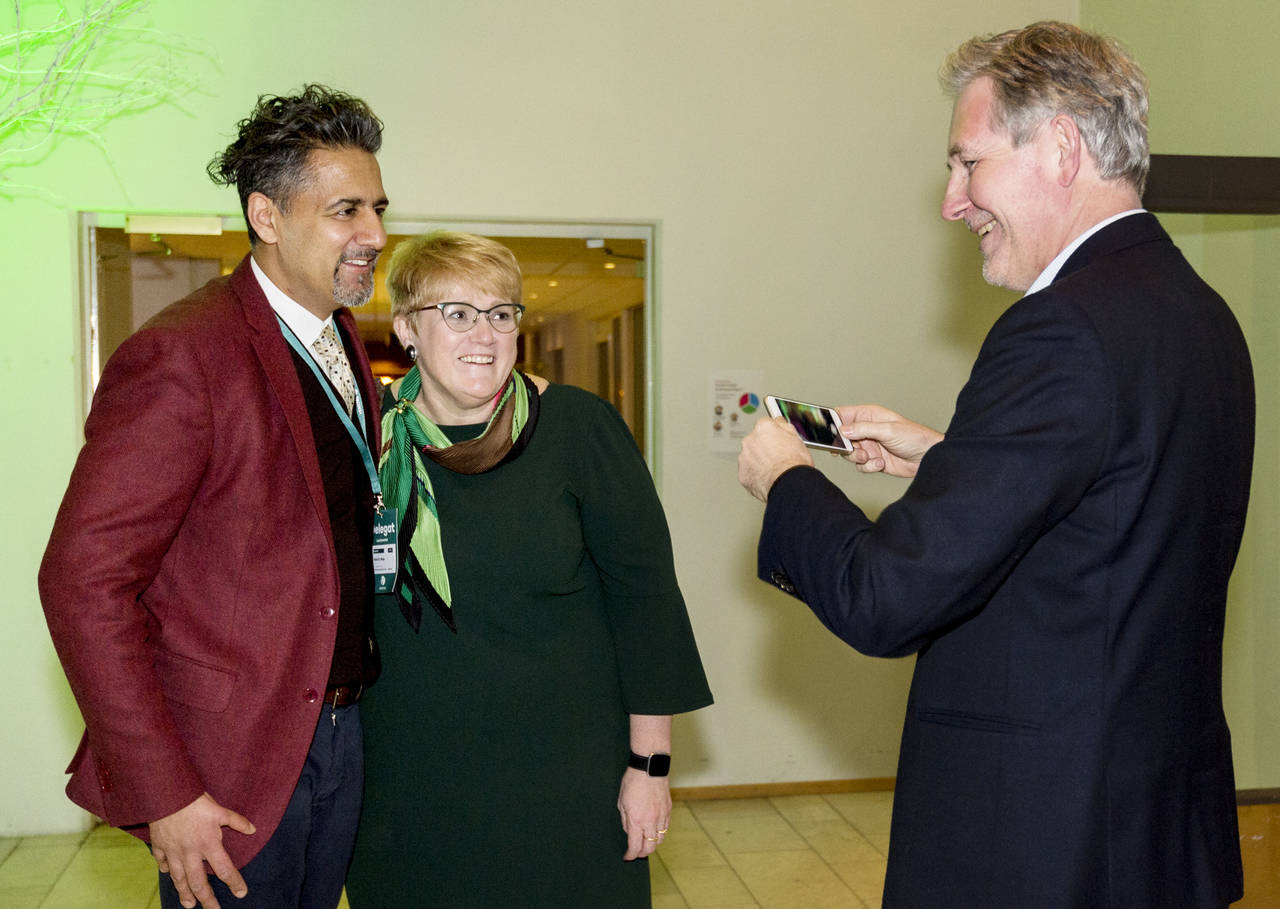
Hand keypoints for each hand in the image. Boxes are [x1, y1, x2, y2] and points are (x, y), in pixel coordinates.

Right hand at [149, 793, 255, 908]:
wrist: (166, 794)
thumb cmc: (195, 801)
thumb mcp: (220, 809)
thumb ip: (236, 821)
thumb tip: (252, 829)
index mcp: (208, 844)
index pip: (224, 869)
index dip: (234, 882)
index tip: (241, 893)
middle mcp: (190, 853)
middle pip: (199, 882)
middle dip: (207, 899)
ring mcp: (173, 852)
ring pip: (179, 879)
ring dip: (185, 893)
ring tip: (189, 905)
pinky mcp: (159, 847)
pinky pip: (163, 862)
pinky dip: (166, 870)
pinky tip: (169, 875)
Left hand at [617, 769, 671, 859]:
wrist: (649, 768)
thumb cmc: (633, 782)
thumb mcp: (622, 802)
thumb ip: (625, 820)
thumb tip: (629, 832)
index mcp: (636, 820)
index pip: (634, 846)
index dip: (630, 855)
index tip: (627, 857)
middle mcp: (650, 821)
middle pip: (649, 848)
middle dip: (641, 854)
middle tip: (636, 852)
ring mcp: (661, 817)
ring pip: (659, 840)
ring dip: (651, 845)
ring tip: (645, 843)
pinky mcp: (668, 811)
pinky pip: (665, 829)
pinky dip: (659, 834)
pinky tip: (654, 832)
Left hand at [738, 416, 814, 501]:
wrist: (788, 484)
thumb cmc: (794, 463)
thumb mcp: (796, 438)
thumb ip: (784, 426)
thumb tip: (778, 421)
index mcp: (763, 428)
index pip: (765, 425)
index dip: (773, 434)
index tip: (777, 441)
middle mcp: (749, 440)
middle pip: (755, 441)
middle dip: (764, 448)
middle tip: (777, 458)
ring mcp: (744, 458)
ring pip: (750, 457)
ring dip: (759, 462)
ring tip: (774, 470)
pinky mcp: (743, 474)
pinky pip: (748, 472)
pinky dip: (756, 475)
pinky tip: (767, 478)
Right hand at [836, 404, 942, 477]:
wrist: (928, 458)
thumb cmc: (914, 437)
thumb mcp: (888, 430)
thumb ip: (863, 429)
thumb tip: (843, 430)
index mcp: (868, 415)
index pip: (843, 415)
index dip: (832, 423)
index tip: (827, 433)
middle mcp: (866, 430)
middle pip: (842, 438)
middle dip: (846, 446)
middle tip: (854, 450)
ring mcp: (869, 445)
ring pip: (849, 454)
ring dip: (858, 458)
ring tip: (871, 457)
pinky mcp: (872, 460)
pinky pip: (860, 466)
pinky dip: (868, 467)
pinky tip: (881, 463)